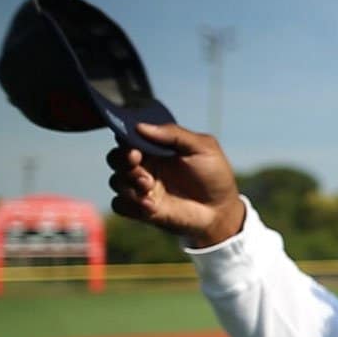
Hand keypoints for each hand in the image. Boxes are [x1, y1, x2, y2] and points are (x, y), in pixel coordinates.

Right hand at [106, 122, 245, 246]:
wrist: (221, 210)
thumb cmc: (215, 176)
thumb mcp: (202, 148)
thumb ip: (174, 134)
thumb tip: (141, 126)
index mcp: (157, 148)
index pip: (130, 138)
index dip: (126, 140)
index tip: (134, 147)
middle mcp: (146, 166)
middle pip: (116, 158)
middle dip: (123, 161)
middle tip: (139, 165)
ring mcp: (143, 188)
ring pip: (116, 181)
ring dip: (128, 184)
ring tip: (149, 188)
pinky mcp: (142, 210)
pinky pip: (120, 205)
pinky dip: (130, 205)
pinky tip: (150, 206)